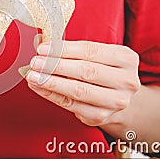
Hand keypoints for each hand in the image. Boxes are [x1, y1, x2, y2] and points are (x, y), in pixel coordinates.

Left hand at [26, 40, 140, 125]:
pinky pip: (71, 105)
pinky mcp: (101, 116)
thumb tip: (41, 44)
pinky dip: (51, 95)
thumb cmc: (102, 70)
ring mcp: (115, 101)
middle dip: (55, 65)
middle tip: (35, 62)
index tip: (43, 48)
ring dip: (51, 82)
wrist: (117, 98)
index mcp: (126, 58)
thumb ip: (73, 49)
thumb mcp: (97, 55)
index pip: (90, 50)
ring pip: (78, 90)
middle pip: (85, 71)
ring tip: (33, 75)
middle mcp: (126, 81)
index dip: (64, 49)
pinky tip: (38, 87)